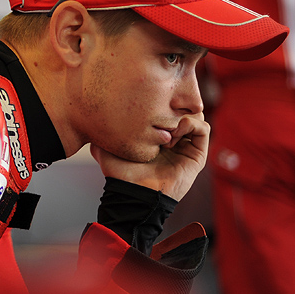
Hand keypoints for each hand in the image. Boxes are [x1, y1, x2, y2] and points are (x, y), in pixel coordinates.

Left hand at [89, 113, 209, 200]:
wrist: (134, 191)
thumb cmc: (120, 172)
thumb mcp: (105, 147)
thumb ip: (101, 131)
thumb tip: (90, 118)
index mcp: (154, 135)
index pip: (165, 108)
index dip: (159, 102)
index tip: (146, 107)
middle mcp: (172, 139)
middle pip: (182, 110)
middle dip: (173, 106)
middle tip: (158, 114)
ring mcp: (185, 146)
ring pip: (195, 116)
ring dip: (181, 116)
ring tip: (164, 129)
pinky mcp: (197, 154)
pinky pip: (204, 129)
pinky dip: (190, 125)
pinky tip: (173, 136)